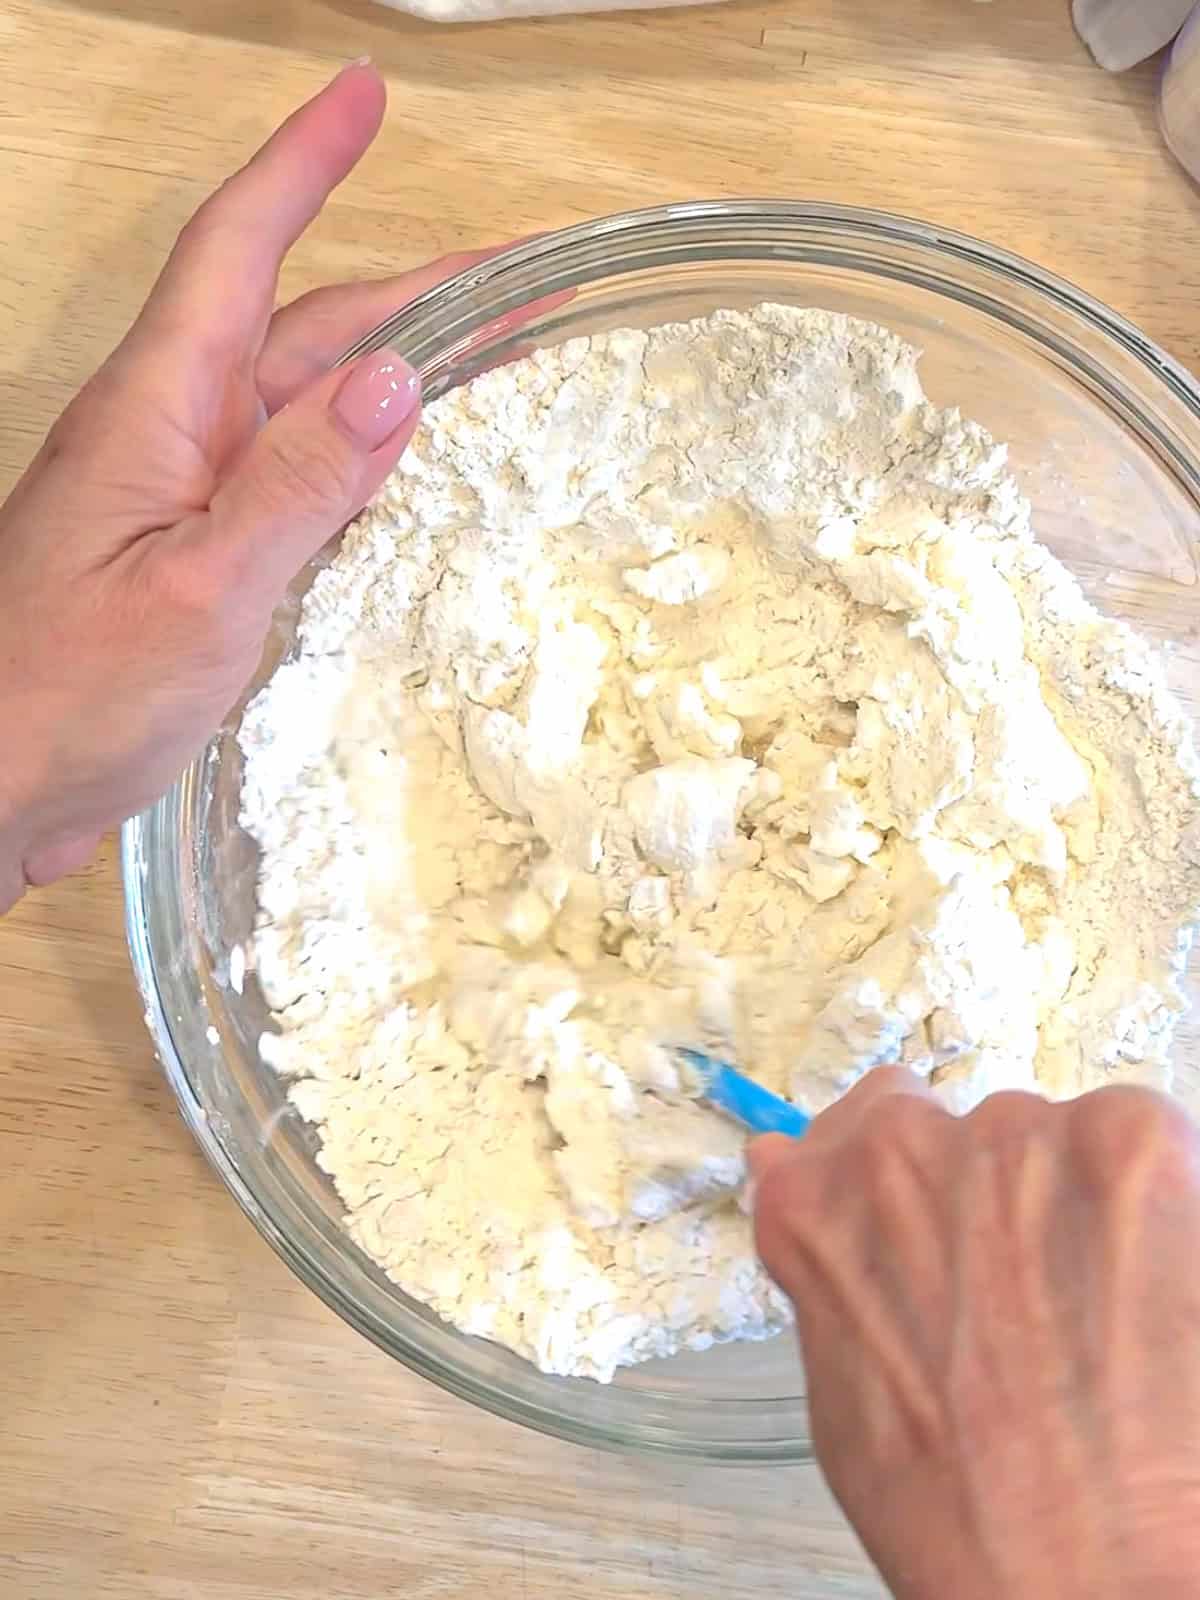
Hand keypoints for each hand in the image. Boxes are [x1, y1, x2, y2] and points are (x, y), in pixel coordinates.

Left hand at [0, 64, 491, 909]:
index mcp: (157, 411)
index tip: (363, 94)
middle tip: (519, 274)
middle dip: (410, 285)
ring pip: (298, 400)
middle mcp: (166, 432)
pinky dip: (352, 453)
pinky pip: (284, 473)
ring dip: (391, 368)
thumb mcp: (203, 591)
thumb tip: (396, 381)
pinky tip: (395, 465)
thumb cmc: (65, 697)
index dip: (303, 163)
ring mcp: (175, 492)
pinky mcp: (186, 550)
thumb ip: (299, 484)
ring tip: (488, 353)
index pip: (238, 248)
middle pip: (296, 323)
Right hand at [751, 1069, 1199, 1599]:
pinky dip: (1148, 1203)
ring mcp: (1016, 1137)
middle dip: (994, 1197)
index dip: (912, 1185)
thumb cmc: (960, 1517)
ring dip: (1070, 1202)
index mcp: (816, 1203)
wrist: (1093, 1578)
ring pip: (1050, 1139)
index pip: (857, 1124)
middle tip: (1029, 1303)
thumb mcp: (842, 1393)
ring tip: (1095, 1319)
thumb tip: (789, 1163)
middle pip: (962, 1130)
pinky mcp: (1129, 1144)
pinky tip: (1148, 1293)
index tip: (944, 1231)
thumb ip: (824, 1263)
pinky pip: (1135, 1137)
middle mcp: (903, 1147)